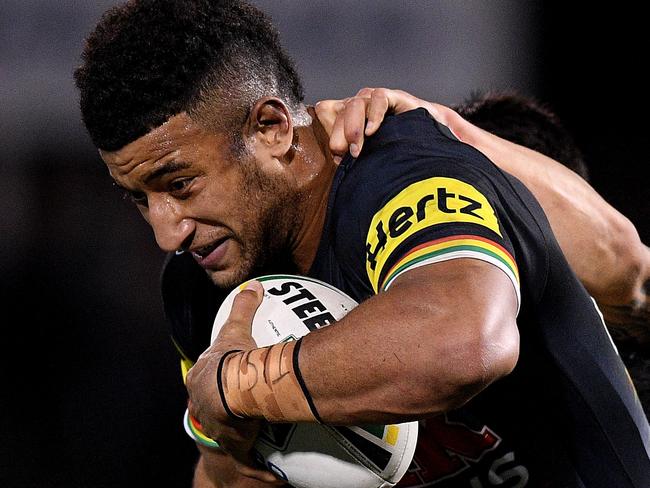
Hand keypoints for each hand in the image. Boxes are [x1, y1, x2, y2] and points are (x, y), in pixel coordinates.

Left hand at [187, 281, 280, 484]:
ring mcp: (215, 425)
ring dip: (232, 426)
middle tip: (236, 403)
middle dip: (216, 405)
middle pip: (207, 404)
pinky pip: (241, 448)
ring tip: (249, 424)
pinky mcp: (231, 442)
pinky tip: (260, 449)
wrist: (235, 391)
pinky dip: (250, 449)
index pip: (201, 378)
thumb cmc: (231, 360)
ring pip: (221, 426)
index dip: (210, 377)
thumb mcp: (236, 328)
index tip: (221, 378)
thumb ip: (243, 307)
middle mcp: (201, 404)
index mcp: (199, 379)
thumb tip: (252, 286)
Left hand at [315, 87, 466, 158]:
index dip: (328, 130)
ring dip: (353, 127)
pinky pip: (379, 98)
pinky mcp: (393, 96)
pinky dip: (375, 115)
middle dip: (338, 134)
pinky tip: (373, 131)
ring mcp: (375, 100)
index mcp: (347, 117)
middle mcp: (359, 106)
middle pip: (339, 111)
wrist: (428, 142)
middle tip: (343, 154)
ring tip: (357, 149)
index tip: (336, 154)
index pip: (326, 112)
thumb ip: (351, 159)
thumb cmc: (394, 151)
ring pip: (355, 104)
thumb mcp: (368, 157)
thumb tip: (337, 165)